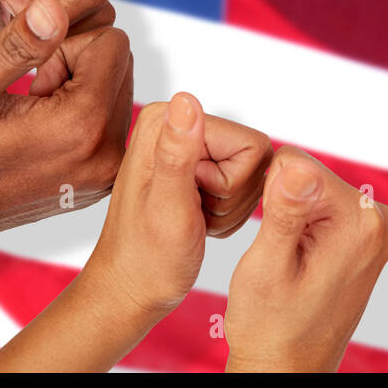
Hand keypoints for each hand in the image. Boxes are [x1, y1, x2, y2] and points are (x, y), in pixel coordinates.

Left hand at [0, 0, 111, 75]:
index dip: (65, 28)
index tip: (31, 54)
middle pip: (85, 5)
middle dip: (66, 40)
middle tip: (28, 68)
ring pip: (77, 19)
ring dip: (59, 49)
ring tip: (22, 69)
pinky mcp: (18, 4)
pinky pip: (58, 27)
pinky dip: (49, 51)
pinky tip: (18, 65)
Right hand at [0, 0, 132, 247]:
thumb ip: (19, 43)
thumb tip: (55, 4)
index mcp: (82, 128)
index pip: (112, 42)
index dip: (64, 41)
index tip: (26, 69)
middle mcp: (107, 156)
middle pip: (120, 64)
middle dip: (74, 61)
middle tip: (26, 88)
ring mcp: (105, 173)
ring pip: (115, 88)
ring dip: (76, 85)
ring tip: (26, 109)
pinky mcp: (96, 180)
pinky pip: (106, 120)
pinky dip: (76, 110)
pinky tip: (34, 126)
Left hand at [84, 92, 273, 319]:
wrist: (134, 287)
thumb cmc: (147, 258)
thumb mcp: (165, 207)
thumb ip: (177, 153)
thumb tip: (185, 100)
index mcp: (164, 121)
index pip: (250, 144)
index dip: (232, 183)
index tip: (195, 200)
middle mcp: (176, 122)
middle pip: (254, 155)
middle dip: (232, 196)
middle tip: (194, 214)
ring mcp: (190, 143)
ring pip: (252, 172)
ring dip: (229, 206)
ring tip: (193, 218)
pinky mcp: (199, 163)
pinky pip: (243, 183)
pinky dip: (227, 211)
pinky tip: (198, 220)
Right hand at [224, 147, 387, 371]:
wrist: (289, 366)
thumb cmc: (273, 327)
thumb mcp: (267, 268)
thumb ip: (284, 212)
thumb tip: (297, 165)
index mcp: (362, 222)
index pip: (296, 161)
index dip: (269, 194)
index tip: (270, 236)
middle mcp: (380, 218)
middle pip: (308, 171)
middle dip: (282, 203)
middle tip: (279, 254)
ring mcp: (377, 225)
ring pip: (311, 184)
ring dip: (290, 213)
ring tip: (288, 259)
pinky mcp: (366, 232)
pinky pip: (321, 201)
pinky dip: (301, 221)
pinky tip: (298, 256)